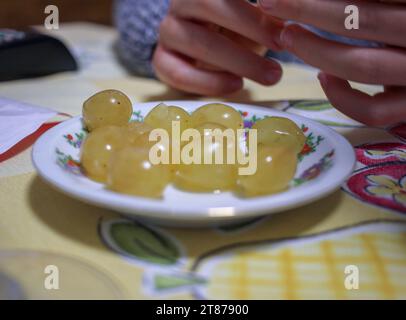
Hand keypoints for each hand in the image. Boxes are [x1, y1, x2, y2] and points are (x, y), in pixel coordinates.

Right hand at [153, 0, 283, 95]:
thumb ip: (267, 12)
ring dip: (239, 61)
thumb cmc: (235, 27)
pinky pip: (180, 73)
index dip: (251, 8)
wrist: (202, 49)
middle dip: (252, 26)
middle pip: (210, 5)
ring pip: (199, 42)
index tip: (282, 15)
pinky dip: (211, 82)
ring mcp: (168, 32)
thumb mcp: (253, 14)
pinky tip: (237, 85)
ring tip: (271, 76)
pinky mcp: (162, 60)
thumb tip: (287, 16)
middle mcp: (181, 4)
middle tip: (284, 45)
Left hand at [259, 0, 405, 125]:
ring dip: (316, 51)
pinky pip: (372, 110)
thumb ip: (376, 3)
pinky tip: (324, 78)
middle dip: (309, 10)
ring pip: (363, 65)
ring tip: (287, 35)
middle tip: (271, 2)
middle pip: (363, 19)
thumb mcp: (398, 11)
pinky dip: (341, 97)